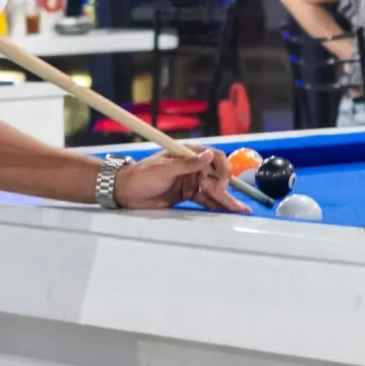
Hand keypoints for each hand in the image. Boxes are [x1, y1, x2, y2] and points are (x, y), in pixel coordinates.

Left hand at [113, 147, 249, 213]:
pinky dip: (214, 205)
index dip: (220, 170)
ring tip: (240, 210)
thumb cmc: (141, 176)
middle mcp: (192, 167)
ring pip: (212, 190)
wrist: (124, 191)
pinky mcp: (186, 195)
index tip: (219, 184)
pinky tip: (225, 210)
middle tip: (237, 207)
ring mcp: (190, 181)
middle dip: (226, 190)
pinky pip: (204, 199)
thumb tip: (208, 154)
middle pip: (215, 177)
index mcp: (188, 154)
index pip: (213, 157)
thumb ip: (187, 164)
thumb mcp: (164, 169)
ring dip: (225, 200)